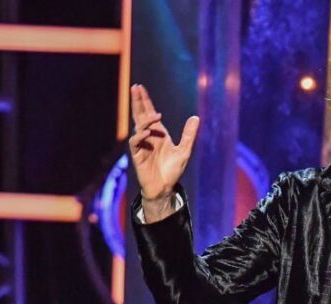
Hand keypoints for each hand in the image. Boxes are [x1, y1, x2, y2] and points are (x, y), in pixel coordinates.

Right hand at [129, 83, 199, 202]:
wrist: (165, 187)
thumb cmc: (173, 170)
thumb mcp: (185, 151)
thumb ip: (189, 135)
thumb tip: (195, 117)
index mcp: (158, 134)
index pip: (149, 113)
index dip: (145, 101)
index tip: (140, 88)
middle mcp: (148, 137)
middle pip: (140, 115)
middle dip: (138, 102)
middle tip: (135, 88)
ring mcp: (142, 145)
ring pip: (139, 127)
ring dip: (146, 119)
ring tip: (156, 115)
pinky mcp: (138, 155)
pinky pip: (136, 142)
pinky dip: (140, 136)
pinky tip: (147, 132)